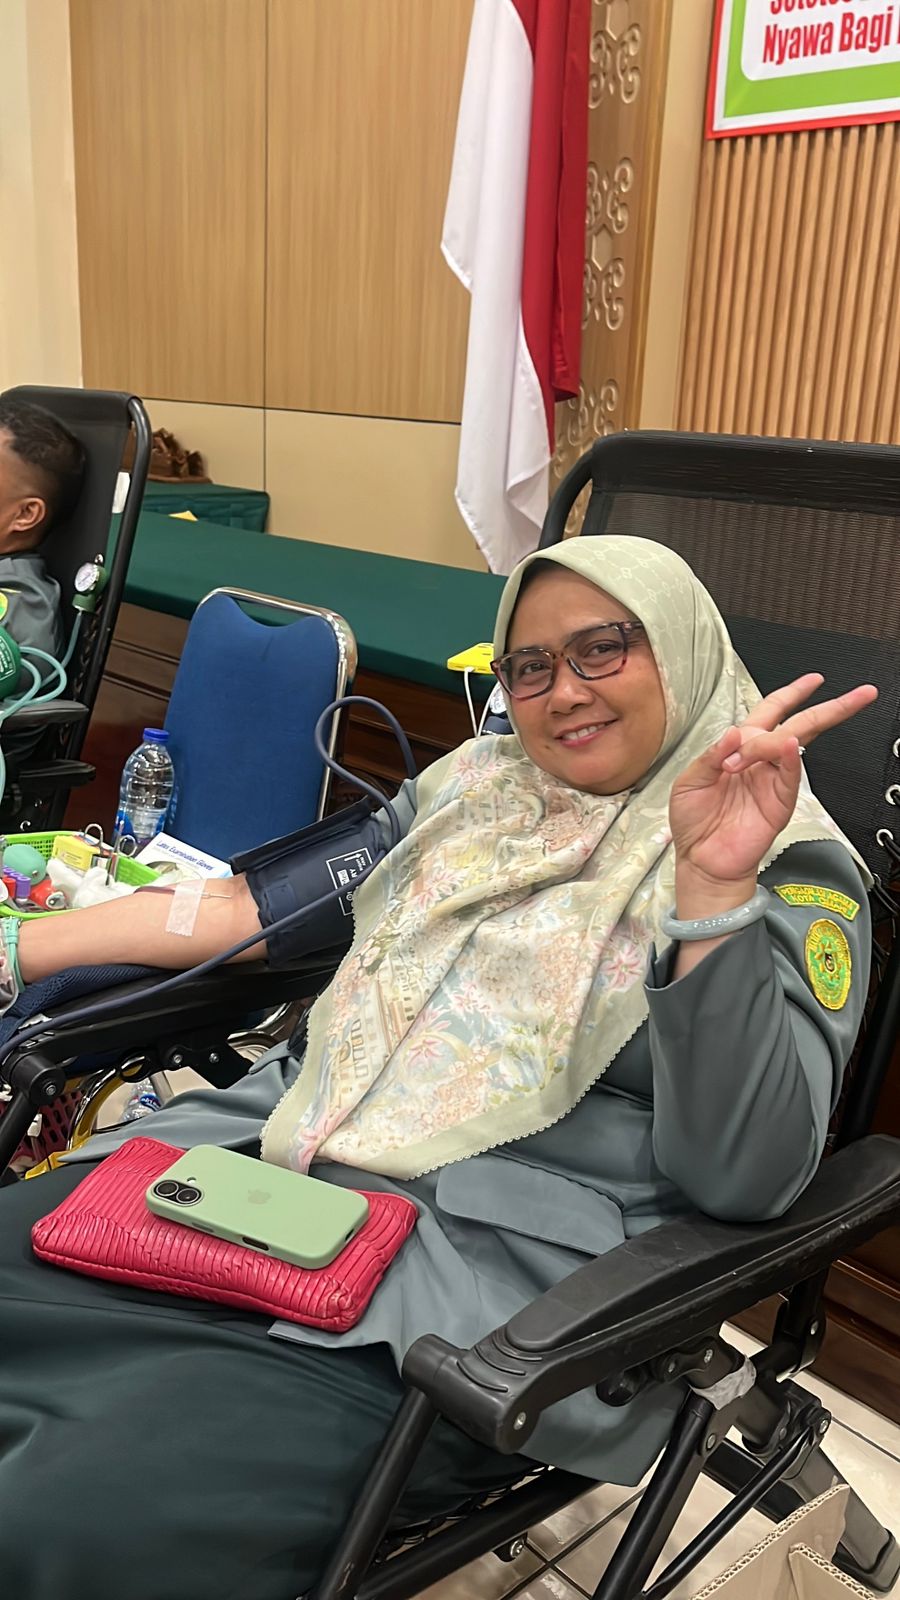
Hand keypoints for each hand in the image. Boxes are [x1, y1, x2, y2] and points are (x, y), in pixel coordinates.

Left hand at [669, 674, 877, 890]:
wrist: (701, 860)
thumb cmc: (695, 822)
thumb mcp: (689, 781)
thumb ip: (710, 755)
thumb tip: (732, 733)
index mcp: (740, 750)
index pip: (770, 712)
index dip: (791, 694)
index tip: (813, 681)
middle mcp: (761, 762)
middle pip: (799, 724)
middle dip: (829, 708)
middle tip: (857, 694)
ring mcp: (773, 781)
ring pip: (793, 745)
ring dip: (780, 736)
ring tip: (756, 751)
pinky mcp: (779, 802)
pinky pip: (789, 775)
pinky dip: (789, 758)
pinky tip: (787, 745)